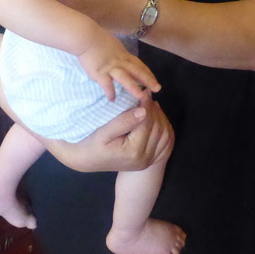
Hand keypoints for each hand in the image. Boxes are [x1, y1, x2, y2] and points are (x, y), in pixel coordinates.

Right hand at [47, 96, 172, 171]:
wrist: (89, 160)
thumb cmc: (93, 145)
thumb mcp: (104, 132)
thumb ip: (123, 122)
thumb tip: (143, 111)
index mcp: (133, 151)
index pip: (146, 124)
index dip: (147, 105)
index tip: (145, 91)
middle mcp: (144, 159)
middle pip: (158, 128)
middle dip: (154, 110)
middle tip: (148, 95)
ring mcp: (148, 161)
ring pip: (164, 135)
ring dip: (160, 117)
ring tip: (152, 104)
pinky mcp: (149, 160)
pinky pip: (165, 142)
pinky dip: (164, 127)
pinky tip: (156, 117)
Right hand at [78, 39, 160, 101]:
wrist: (86, 37)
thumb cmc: (97, 38)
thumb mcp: (114, 44)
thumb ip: (119, 52)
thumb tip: (123, 56)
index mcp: (124, 54)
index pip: (139, 65)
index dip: (148, 73)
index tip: (155, 81)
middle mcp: (120, 61)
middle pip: (137, 71)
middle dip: (148, 80)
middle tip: (158, 89)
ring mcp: (110, 67)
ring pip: (125, 78)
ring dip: (134, 87)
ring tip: (141, 97)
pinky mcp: (100, 73)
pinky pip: (107, 85)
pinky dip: (110, 93)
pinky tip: (112, 100)